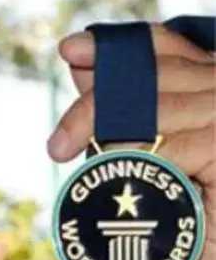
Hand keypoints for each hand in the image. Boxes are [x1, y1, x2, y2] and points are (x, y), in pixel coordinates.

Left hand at [48, 24, 215, 259]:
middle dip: (94, 108)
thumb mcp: (146, 153)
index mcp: (209, 86)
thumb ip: (121, 109)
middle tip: (58, 145)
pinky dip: (139, 164)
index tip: (67, 49)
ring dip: (109, 139)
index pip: (166, 50)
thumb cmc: (183, 210)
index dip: (116, 48)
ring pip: (158, 110)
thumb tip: (79, 66)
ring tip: (80, 164)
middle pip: (153, 78)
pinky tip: (123, 181)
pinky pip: (174, 148)